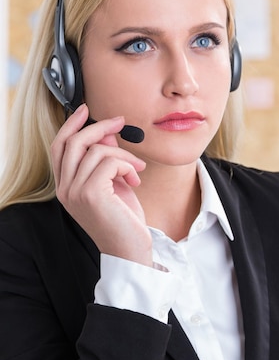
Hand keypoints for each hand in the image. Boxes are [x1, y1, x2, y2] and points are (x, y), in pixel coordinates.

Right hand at [51, 104, 152, 265]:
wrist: (131, 250)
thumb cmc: (124, 220)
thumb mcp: (115, 183)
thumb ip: (106, 159)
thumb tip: (107, 132)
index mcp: (67, 187)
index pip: (59, 148)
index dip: (71, 126)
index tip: (85, 110)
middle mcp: (65, 190)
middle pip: (73, 142)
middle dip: (98, 127)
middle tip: (120, 122)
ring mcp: (75, 192)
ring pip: (96, 151)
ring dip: (123, 154)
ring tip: (137, 168)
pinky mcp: (91, 194)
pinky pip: (109, 162)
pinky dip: (126, 164)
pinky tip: (136, 178)